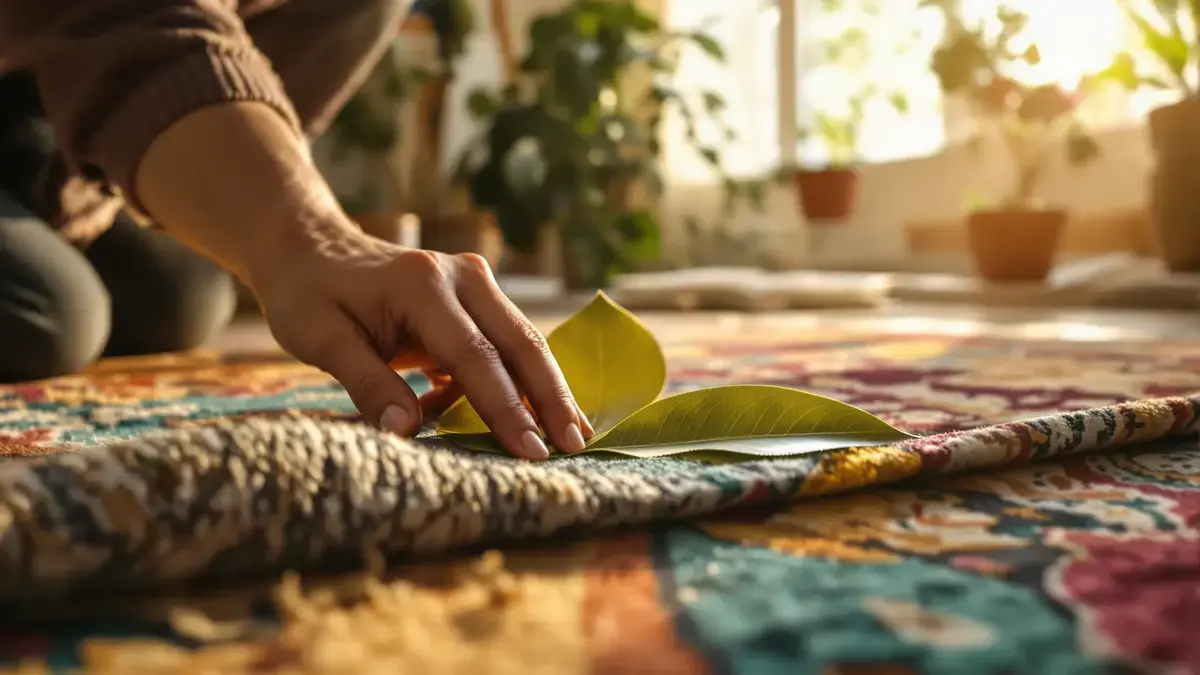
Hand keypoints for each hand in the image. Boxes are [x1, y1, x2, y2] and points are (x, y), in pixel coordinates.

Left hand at [251, 221, 593, 459]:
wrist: (313, 249)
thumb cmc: (310, 296)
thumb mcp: (321, 339)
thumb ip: (366, 382)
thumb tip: (406, 433)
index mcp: (421, 284)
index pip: (475, 354)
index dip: (504, 407)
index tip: (529, 452)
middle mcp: (461, 275)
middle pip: (519, 342)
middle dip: (550, 398)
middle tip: (575, 448)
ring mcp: (475, 281)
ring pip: (524, 341)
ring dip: (548, 389)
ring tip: (575, 436)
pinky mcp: (478, 296)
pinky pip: (506, 343)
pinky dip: (522, 381)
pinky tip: (534, 419)